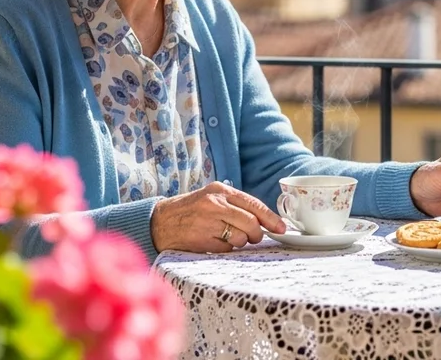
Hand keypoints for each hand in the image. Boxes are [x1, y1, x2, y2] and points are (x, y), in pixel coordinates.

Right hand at [150, 181, 285, 252]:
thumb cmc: (190, 210)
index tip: (281, 228)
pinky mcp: (201, 240)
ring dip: (239, 242)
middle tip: (252, 237)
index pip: (254, 204)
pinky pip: (226, 249)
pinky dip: (225, 248)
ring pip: (240, 238)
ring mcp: (208, 223)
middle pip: (251, 223)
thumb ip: (235, 204)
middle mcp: (215, 205)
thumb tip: (264, 220)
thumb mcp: (211, 197)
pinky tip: (214, 242)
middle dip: (256, 234)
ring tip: (226, 237)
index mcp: (220, 191)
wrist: (159, 222)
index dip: (271, 218)